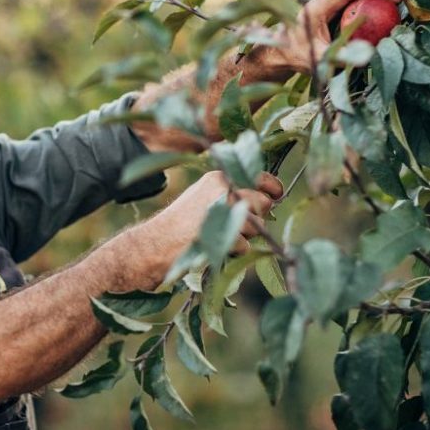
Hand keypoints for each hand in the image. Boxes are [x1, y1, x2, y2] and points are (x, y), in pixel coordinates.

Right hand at [142, 171, 283, 275]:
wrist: (153, 245)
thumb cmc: (179, 225)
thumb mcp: (203, 198)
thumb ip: (231, 195)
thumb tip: (268, 200)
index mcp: (218, 177)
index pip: (259, 177)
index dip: (271, 187)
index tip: (275, 194)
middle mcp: (224, 189)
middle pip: (263, 203)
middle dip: (256, 218)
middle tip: (234, 226)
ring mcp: (225, 211)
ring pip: (257, 227)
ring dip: (244, 237)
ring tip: (216, 237)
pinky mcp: (226, 233)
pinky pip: (245, 247)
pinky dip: (233, 252)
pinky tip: (212, 247)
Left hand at [265, 0, 402, 74]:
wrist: (279, 52)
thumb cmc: (296, 56)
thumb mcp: (318, 59)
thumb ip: (339, 57)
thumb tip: (367, 58)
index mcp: (318, 6)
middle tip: (395, 1)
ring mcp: (327, 0)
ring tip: (392, 4)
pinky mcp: (330, 6)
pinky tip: (381, 10)